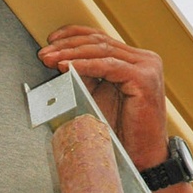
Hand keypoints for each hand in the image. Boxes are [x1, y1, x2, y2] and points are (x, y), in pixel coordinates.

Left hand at [37, 25, 168, 165]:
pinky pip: (107, 66)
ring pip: (102, 51)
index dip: (74, 35)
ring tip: (50, 59)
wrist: (141, 157)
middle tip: (44, 53)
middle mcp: (144, 60)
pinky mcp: (144, 78)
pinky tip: (67, 67)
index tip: (51, 40)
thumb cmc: (121, 133)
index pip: (101, 39)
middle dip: (67, 46)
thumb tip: (59, 59)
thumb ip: (84, 76)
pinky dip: (84, 65)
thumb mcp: (97, 96)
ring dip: (71, 54)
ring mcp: (147, 67)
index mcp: (135, 61)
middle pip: (99, 42)